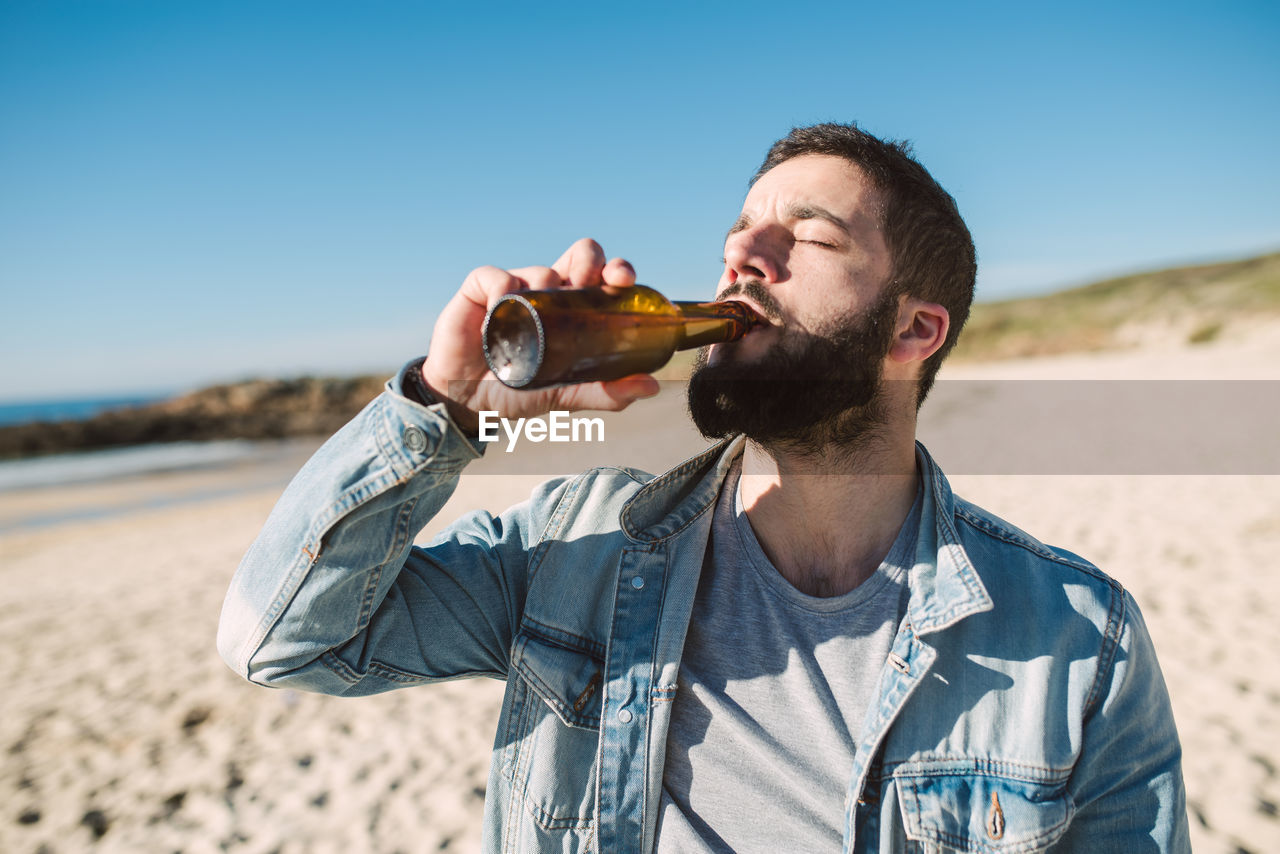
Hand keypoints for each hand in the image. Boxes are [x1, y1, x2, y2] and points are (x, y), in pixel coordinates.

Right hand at [422, 238, 660, 432]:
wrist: (468, 403)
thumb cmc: (519, 390)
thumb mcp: (567, 394)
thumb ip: (607, 392)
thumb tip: (651, 386)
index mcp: (574, 310)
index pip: (603, 276)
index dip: (616, 270)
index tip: (623, 281)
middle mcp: (549, 293)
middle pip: (581, 256)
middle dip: (591, 260)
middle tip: (591, 282)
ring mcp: (515, 288)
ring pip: (541, 269)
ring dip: (545, 286)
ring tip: (534, 318)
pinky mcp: (480, 289)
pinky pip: (495, 276)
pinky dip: (502, 287)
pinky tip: (501, 308)